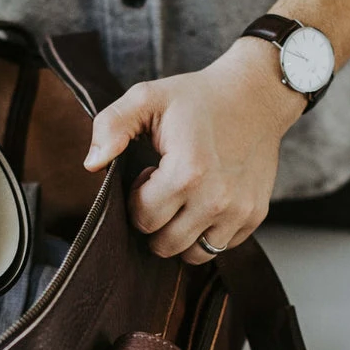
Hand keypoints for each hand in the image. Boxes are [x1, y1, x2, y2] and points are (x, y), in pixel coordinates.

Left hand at [82, 37, 304, 262]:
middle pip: (165, 244)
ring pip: (194, 255)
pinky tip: (206, 201)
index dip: (137, 198)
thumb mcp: (147, 98)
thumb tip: (92, 164)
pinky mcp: (255, 216)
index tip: (148, 174)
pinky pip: (220, 247)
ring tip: (185, 199)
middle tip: (165, 188)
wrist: (257, 94)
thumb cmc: (197, 98)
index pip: (143, 219)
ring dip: (181, 234)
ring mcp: (239, 211)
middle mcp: (216, 199)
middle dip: (156, 221)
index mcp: (187, 173)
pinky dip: (207, 233)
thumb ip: (111, 126)